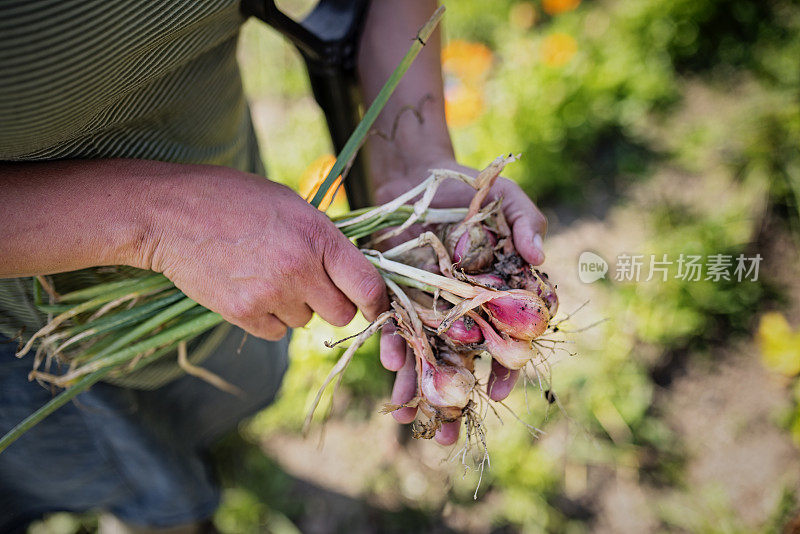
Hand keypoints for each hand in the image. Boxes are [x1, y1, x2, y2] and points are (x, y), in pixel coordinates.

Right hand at [140, 165, 388, 339]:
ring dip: (294, 307)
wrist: (170, 213)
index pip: (368, 285)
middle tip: (309, 283)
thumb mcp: (291, 205)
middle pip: (341, 314)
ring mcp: (271, 294)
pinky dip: (268, 318)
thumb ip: (324, 240)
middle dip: (331, 303)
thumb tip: (353, 273)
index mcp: (318, 235)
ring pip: (306, 322)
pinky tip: (249, 288)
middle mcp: (300, 268)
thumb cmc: (233, 200)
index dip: (377, 302)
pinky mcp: (242, 313)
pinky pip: (276, 332)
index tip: (373, 306)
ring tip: (266, 274)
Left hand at [376, 157, 546, 444]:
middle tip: (447, 434)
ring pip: (428, 354)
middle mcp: (467, 310)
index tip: (499, 390)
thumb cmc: (474, 190)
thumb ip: (527, 225)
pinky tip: (388, 363)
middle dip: (455, 398)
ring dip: (418, 386)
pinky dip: (392, 345)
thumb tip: (539, 256)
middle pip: (465, 362)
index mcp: (500, 296)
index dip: (506, 367)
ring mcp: (433, 307)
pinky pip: (397, 328)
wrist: (419, 177)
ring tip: (408, 415)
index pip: (508, 339)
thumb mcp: (508, 200)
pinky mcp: (400, 297)